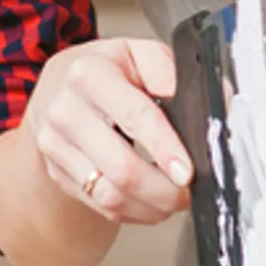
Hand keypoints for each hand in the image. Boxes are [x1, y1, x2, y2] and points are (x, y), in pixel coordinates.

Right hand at [23, 38, 193, 224]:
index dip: (165, 148)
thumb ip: (173, 75)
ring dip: (150, 207)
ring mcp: (55, 146)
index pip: (134, 116)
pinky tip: (150, 202)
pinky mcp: (56, 172)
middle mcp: (66, 111)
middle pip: (121, 168)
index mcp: (90, 74)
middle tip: (189, 192)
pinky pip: (99, 205)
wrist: (59, 87)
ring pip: (109, 195)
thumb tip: (211, 106)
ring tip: (174, 200)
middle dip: (163, 190)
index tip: (187, 172)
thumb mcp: (141, 54)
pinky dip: (132, 211)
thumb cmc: (110, 70)